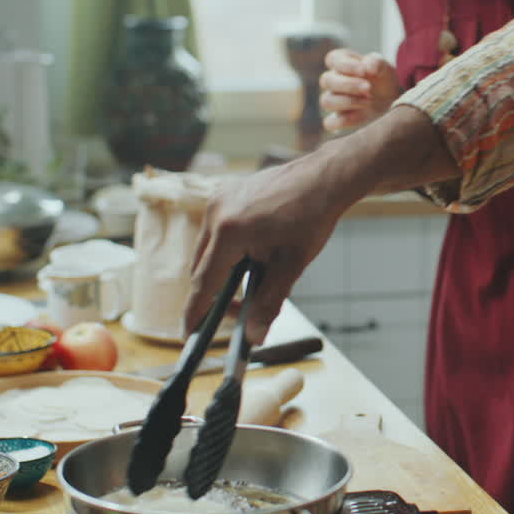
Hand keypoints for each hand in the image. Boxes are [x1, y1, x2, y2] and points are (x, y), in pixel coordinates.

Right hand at [184, 107, 458, 343]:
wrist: (324, 178)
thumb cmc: (312, 217)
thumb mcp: (292, 266)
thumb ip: (269, 302)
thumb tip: (254, 336)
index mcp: (229, 232)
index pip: (204, 283)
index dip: (196, 312)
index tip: (188, 335)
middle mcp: (216, 212)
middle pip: (201, 267)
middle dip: (213, 294)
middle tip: (237, 315)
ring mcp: (219, 199)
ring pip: (207, 250)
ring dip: (220, 272)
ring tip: (248, 287)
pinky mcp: (226, 193)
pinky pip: (216, 231)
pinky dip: (225, 251)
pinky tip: (247, 260)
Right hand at [319, 49, 399, 131]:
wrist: (392, 101)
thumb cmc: (384, 80)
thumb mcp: (385, 68)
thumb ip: (376, 62)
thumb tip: (368, 67)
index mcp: (341, 63)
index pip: (333, 60)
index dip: (346, 65)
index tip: (364, 71)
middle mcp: (333, 81)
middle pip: (326, 80)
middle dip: (348, 84)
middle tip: (368, 88)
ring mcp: (334, 101)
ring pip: (326, 101)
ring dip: (348, 101)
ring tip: (368, 101)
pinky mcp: (340, 120)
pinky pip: (330, 123)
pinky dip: (341, 121)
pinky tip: (358, 116)